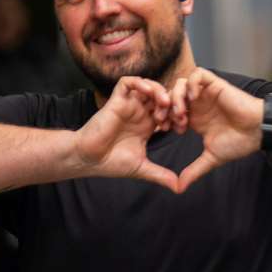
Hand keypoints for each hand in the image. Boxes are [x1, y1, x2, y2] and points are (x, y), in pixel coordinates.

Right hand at [69, 76, 179, 190]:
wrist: (88, 159)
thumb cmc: (110, 163)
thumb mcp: (141, 168)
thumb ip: (161, 175)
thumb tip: (178, 188)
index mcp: (147, 127)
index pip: (169, 112)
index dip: (178, 116)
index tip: (182, 127)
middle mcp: (139, 114)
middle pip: (162, 97)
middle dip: (173, 102)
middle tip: (176, 113)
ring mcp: (128, 106)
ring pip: (148, 86)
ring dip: (159, 91)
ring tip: (163, 103)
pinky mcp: (116, 101)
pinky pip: (128, 82)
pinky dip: (140, 83)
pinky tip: (148, 92)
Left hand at [163, 68, 259, 190]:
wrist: (258, 131)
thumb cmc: (239, 143)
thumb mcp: (210, 158)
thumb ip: (193, 170)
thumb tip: (178, 189)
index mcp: (194, 118)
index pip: (168, 111)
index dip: (162, 118)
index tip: (164, 130)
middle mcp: (198, 104)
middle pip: (169, 95)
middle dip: (163, 107)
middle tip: (166, 120)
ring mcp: (206, 94)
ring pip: (180, 84)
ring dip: (176, 97)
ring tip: (182, 112)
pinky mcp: (216, 85)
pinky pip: (197, 74)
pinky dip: (191, 84)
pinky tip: (193, 99)